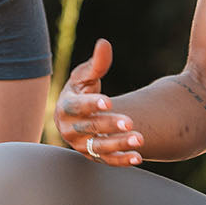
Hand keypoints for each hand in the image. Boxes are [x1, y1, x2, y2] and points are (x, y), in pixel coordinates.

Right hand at [54, 39, 142, 164]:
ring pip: (99, 148)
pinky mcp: (93, 156)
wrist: (79, 115)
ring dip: (119, 144)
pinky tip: (138, 156)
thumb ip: (96, 63)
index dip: (91, 104)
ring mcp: (81, 145)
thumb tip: (104, 43)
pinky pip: (107, 161)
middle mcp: (70, 129)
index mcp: (65, 107)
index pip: (76, 107)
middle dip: (109, 125)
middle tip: (130, 122)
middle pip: (89, 128)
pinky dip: (122, 161)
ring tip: (140, 139)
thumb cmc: (82, 91)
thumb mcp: (85, 76)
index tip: (109, 101)